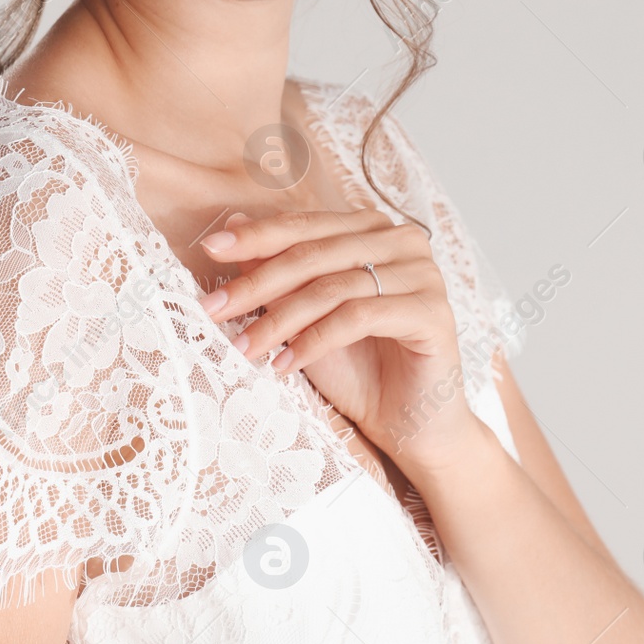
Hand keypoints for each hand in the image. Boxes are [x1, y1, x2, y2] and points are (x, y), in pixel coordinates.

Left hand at [197, 209, 484, 474]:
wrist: (406, 424)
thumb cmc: (356, 368)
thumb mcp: (301, 315)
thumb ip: (275, 270)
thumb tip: (233, 220)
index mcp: (372, 229)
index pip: (304, 226)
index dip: (255, 236)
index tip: (210, 247)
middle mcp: (403, 241)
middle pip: (314, 255)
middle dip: (257, 283)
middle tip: (212, 307)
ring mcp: (423, 274)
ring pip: (332, 288)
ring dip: (279, 321)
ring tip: (243, 349)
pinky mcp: (433, 312)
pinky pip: (358, 317)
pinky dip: (314, 341)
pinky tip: (285, 365)